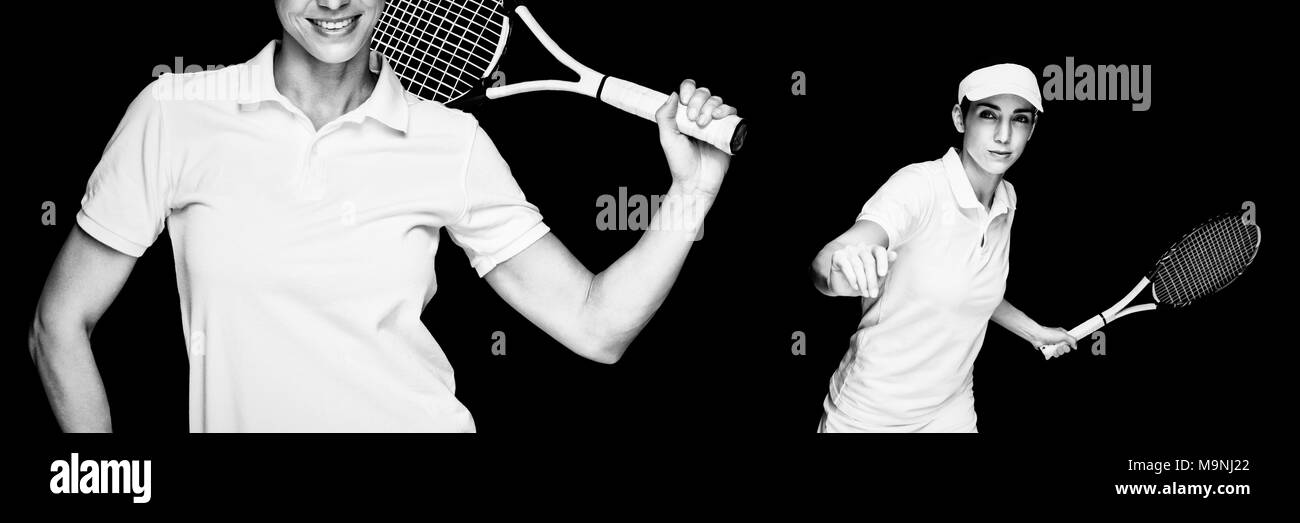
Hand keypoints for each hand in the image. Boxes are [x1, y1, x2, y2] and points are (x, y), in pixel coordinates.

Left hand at [655, 79, 736, 198]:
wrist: (696, 182)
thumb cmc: (680, 163)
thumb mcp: (667, 138)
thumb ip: (664, 116)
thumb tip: (673, 94)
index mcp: (684, 115)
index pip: (688, 90)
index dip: (688, 90)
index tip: (684, 101)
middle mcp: (700, 115)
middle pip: (703, 93)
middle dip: (698, 101)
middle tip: (692, 120)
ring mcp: (714, 123)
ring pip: (717, 101)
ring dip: (710, 107)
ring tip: (703, 124)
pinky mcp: (727, 131)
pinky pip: (731, 112)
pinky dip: (725, 110)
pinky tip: (717, 117)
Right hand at [829, 244, 896, 297]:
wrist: (843, 288)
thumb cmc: (862, 282)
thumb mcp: (876, 277)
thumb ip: (885, 267)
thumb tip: (895, 255)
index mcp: (872, 249)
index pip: (879, 251)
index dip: (882, 261)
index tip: (883, 274)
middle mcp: (860, 247)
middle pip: (869, 261)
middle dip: (872, 280)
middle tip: (873, 294)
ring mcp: (848, 250)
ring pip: (858, 265)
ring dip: (862, 282)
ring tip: (865, 293)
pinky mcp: (838, 256)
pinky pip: (846, 266)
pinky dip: (852, 278)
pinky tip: (855, 286)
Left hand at [1033, 327, 1077, 357]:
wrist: (1036, 336)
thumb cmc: (1048, 333)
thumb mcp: (1063, 335)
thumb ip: (1072, 340)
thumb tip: (1076, 346)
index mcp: (1062, 335)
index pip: (1069, 342)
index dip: (1069, 345)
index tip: (1068, 346)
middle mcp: (1058, 340)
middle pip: (1065, 348)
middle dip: (1063, 349)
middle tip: (1060, 347)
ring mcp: (1053, 345)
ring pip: (1059, 352)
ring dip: (1057, 352)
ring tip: (1054, 348)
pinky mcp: (1048, 349)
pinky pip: (1053, 354)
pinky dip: (1052, 353)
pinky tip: (1050, 350)